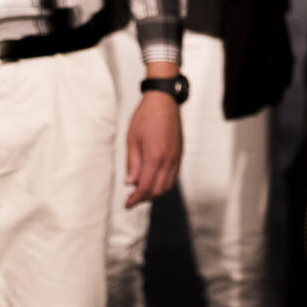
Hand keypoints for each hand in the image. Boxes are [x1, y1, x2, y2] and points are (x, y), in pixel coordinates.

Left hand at [124, 92, 182, 207]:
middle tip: (131, 198)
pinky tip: (152, 179)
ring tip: (140, 189)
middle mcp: (169, 160)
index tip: (126, 205)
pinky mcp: (179, 154)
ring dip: (154, 192)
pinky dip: (162, 182)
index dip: (135, 199)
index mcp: (155, 156)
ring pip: (167, 185)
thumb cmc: (145, 117)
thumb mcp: (132, 140)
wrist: (164, 101)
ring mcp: (176, 157)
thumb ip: (132, 164)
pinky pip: (173, 176)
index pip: (146, 187)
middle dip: (144, 198)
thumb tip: (130, 183)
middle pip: (158, 190)